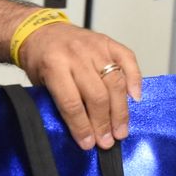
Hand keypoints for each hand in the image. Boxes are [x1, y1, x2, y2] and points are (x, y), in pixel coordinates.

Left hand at [19, 23, 141, 149]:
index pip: (71, 103)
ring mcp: (94, 47)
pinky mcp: (108, 42)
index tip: (89, 143)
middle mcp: (76, 55)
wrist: (40, 31)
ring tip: (121, 130)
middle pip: (97, 95)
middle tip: (107, 141)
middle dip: (103, 123)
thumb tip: (84, 131)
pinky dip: (135, 79)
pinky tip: (135, 98)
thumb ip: (60, 102)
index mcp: (54, 66)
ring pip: (115, 82)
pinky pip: (127, 59)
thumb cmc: (40, 60)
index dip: (82, 127)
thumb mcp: (40, 83)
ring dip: (120, 110)